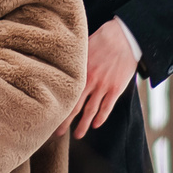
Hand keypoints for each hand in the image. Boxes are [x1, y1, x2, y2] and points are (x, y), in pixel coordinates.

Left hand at [62, 18, 139, 139]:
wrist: (123, 36)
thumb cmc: (101, 38)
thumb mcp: (81, 46)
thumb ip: (71, 59)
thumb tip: (55, 61)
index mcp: (78, 72)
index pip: (64, 95)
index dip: (57, 108)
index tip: (49, 117)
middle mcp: (89, 82)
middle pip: (74, 107)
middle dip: (65, 122)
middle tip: (57, 133)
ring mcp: (103, 86)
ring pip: (91, 111)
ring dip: (84, 125)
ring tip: (77, 136)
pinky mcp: (116, 88)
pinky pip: (107, 107)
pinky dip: (101, 117)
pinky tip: (96, 125)